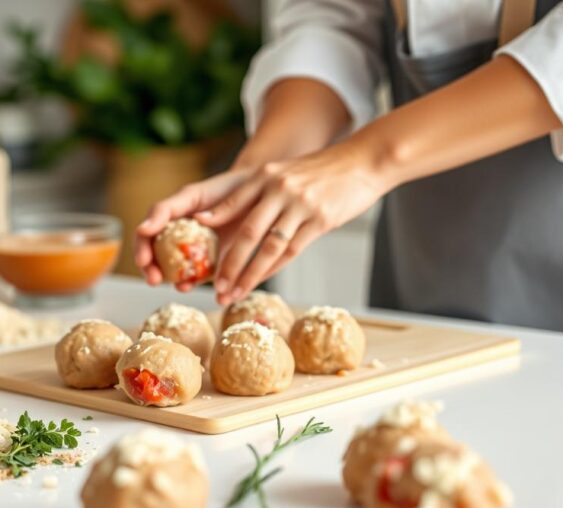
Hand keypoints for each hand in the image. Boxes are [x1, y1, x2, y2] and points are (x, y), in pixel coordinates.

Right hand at [134, 167, 256, 291]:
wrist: (260, 193)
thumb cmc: (223, 189)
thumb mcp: (193, 195)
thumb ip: (166, 210)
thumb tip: (142, 229)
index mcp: (169, 221)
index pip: (146, 238)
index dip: (141, 251)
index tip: (143, 262)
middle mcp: (180, 239)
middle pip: (158, 260)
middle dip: (153, 272)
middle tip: (155, 280)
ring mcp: (199, 253)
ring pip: (181, 273)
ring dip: (179, 282)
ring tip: (182, 286)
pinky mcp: (220, 263)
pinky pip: (210, 278)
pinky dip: (209, 286)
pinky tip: (212, 290)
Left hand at [199, 141, 388, 303]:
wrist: (362, 161)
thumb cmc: (320, 172)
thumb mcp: (284, 173)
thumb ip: (260, 192)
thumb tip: (227, 218)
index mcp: (265, 175)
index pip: (231, 207)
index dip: (214, 231)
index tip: (200, 247)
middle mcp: (279, 188)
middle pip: (247, 233)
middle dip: (229, 263)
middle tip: (217, 286)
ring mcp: (300, 204)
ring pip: (268, 247)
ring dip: (249, 274)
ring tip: (235, 292)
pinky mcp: (320, 219)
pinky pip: (292, 249)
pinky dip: (274, 268)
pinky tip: (262, 280)